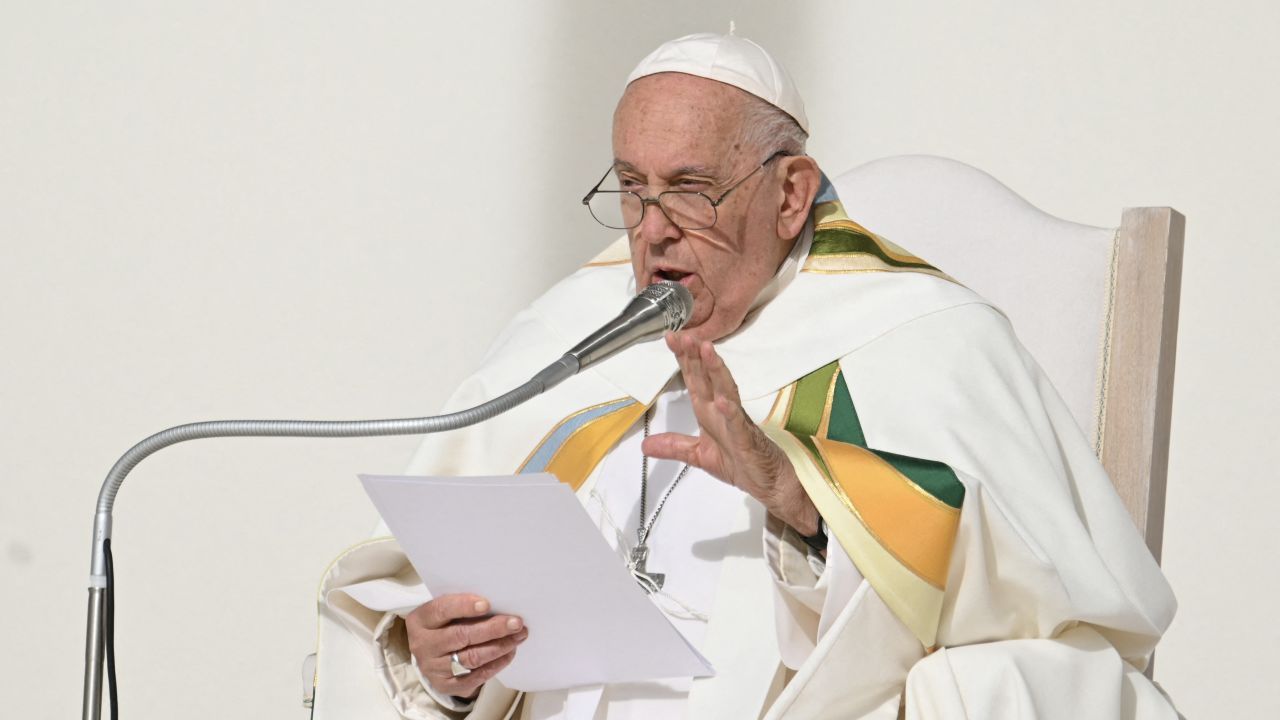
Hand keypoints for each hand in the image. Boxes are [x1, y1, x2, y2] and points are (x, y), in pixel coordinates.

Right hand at [406, 593, 527, 700]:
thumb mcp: (445, 612)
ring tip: (518, 636)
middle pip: (460, 636)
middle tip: (516, 623)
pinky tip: (509, 652)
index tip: (487, 604)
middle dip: (492, 628)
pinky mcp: (445, 685)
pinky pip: (475, 677)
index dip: (464, 606)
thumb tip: (500, 604)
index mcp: (420, 620)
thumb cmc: (444, 624)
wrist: (430, 654)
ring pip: (470, 658)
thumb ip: (463, 607)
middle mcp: (423, 645)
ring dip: (499, 646)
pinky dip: (496, 664)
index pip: (441, 610)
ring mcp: (433, 668)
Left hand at [642, 332, 820, 535]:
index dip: (683, 359)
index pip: (695, 380)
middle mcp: (722, 411)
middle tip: (684, 334)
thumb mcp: (699, 456)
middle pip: (708, 378)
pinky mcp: (749, 441)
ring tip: (706, 351)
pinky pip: (740, 425)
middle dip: (696, 356)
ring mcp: (737, 423)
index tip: (671, 338)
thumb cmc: (740, 464)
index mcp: (709, 412)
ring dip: (716, 371)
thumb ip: (674, 447)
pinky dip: (731, 412)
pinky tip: (723, 401)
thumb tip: (645, 444)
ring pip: (726, 391)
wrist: (771, 484)